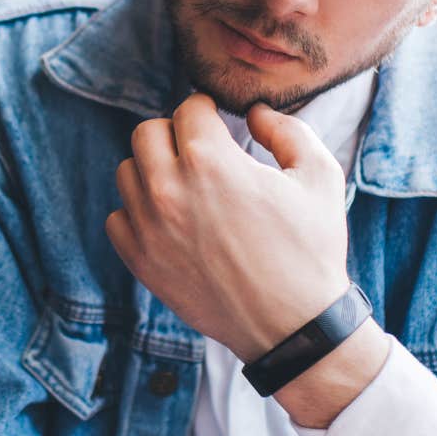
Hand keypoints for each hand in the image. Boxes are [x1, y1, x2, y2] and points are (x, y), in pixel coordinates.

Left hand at [106, 94, 348, 360]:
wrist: (294, 326)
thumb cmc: (311, 251)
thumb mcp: (318, 177)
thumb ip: (286, 130)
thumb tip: (255, 113)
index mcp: (211, 161)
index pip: (187, 109)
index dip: (207, 111)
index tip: (217, 122)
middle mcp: (169, 190)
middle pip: (147, 133)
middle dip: (174, 134)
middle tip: (199, 150)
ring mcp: (149, 228)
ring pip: (128, 172)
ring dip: (153, 170)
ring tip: (184, 185)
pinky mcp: (141, 262)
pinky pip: (118, 219)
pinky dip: (137, 213)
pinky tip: (169, 219)